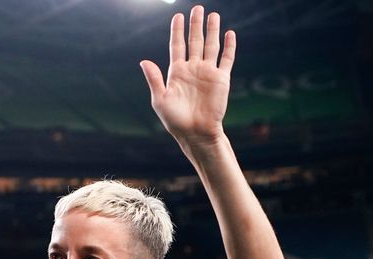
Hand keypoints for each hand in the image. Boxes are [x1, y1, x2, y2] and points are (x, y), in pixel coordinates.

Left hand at [140, 5, 235, 154]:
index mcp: (176, 72)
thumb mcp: (160, 100)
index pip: (177, 46)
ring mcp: (208, 72)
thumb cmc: (175, 120)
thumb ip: (154, 79)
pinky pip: (226, 59)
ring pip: (210, 46)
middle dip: (195, 24)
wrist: (196, 133)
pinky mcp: (221, 79)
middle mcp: (192, 69)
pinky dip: (229, 46)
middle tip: (197, 8)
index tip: (177, 16)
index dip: (177, 31)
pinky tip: (229, 34)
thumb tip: (143, 61)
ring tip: (213, 15)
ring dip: (212, 30)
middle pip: (194, 41)